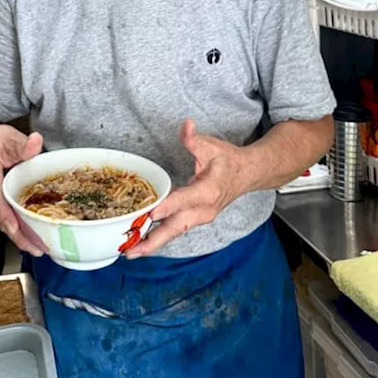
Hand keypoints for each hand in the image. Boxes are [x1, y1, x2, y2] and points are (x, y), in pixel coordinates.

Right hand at [0, 127, 47, 256]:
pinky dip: (16, 229)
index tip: (14, 227)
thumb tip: (35, 142)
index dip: (5, 213)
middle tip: (36, 247)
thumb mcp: (11, 138)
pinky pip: (3, 218)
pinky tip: (31, 238)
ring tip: (38, 248)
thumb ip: (24, 144)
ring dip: (18, 235)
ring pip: (1, 221)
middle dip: (17, 234)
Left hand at [123, 119, 248, 257]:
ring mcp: (200, 218)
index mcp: (209, 191)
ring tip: (129, 253)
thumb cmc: (229, 161)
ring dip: (152, 243)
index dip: (168, 206)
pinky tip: (141, 244)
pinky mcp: (195, 220)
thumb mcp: (212, 147)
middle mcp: (204, 209)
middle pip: (176, 227)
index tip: (151, 213)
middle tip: (130, 250)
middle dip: (153, 240)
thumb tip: (186, 125)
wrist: (247, 175)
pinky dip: (158, 238)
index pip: (185, 199)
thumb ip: (194, 139)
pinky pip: (175, 231)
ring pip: (174, 233)